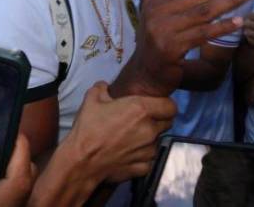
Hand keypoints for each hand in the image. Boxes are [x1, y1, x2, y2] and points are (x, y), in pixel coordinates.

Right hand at [60, 82, 175, 183]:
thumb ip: (102, 88)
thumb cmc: (88, 129)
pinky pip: (149, 159)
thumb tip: (104, 87)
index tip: (155, 106)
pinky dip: (142, 156)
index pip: (171, 106)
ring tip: (131, 138)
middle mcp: (149, 129)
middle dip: (158, 120)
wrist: (82, 161)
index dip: (164, 104)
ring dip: (149, 139)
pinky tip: (128, 153)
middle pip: (168, 123)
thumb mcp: (91, 100)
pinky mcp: (143, 167)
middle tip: (141, 120)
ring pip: (157, 141)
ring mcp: (148, 150)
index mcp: (141, 109)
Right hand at [119, 0, 253, 96]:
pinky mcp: (171, 47)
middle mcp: (156, 11)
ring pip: (203, 12)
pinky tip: (239, 22)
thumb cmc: (158, 46)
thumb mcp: (162, 19)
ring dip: (230, 2)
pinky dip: (222, 27)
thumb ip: (179, 2)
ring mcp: (162, 29)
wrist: (144, 76)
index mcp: (155, 0)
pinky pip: (203, 34)